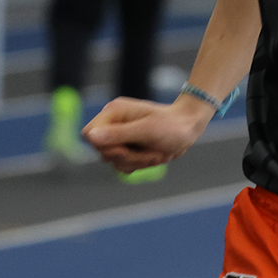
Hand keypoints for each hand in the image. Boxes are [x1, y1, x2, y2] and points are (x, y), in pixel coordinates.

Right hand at [83, 96, 211, 172]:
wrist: (189, 128)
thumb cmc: (171, 125)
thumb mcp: (146, 130)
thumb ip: (118, 133)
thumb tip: (90, 136)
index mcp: (113, 112)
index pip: (88, 134)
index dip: (104, 146)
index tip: (125, 147)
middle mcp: (113, 123)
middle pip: (102, 151)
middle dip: (127, 157)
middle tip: (149, 153)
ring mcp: (120, 136)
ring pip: (113, 161)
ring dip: (136, 162)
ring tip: (155, 153)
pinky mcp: (127, 147)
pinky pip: (122, 165)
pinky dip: (138, 164)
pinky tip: (153, 156)